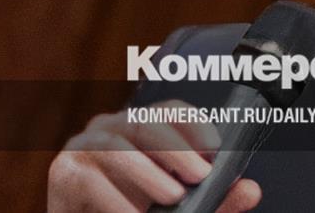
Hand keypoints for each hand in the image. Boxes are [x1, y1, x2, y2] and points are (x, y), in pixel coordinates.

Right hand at [48, 100, 261, 211]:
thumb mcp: (182, 208)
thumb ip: (214, 200)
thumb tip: (251, 190)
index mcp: (143, 129)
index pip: (171, 111)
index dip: (195, 125)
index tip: (215, 148)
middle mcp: (112, 127)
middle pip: (145, 122)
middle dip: (176, 149)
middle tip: (200, 177)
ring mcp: (84, 146)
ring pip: (116, 147)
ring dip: (147, 173)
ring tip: (172, 197)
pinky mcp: (63, 172)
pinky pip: (89, 179)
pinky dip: (115, 200)